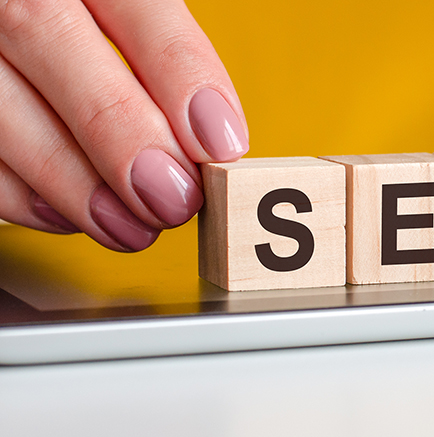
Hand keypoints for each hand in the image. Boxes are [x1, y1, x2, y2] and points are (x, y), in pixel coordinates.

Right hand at [0, 0, 247, 250]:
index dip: (182, 74)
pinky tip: (69, 214)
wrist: (13, 19)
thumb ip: (160, 60)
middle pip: (50, 38)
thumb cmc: (82, 28)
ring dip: (74, 181)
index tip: (220, 143)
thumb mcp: (124, 17)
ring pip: (0, 104)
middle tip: (174, 199)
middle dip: (122, 134)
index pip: (137, 1)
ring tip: (133, 226)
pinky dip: (21, 194)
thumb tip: (212, 142)